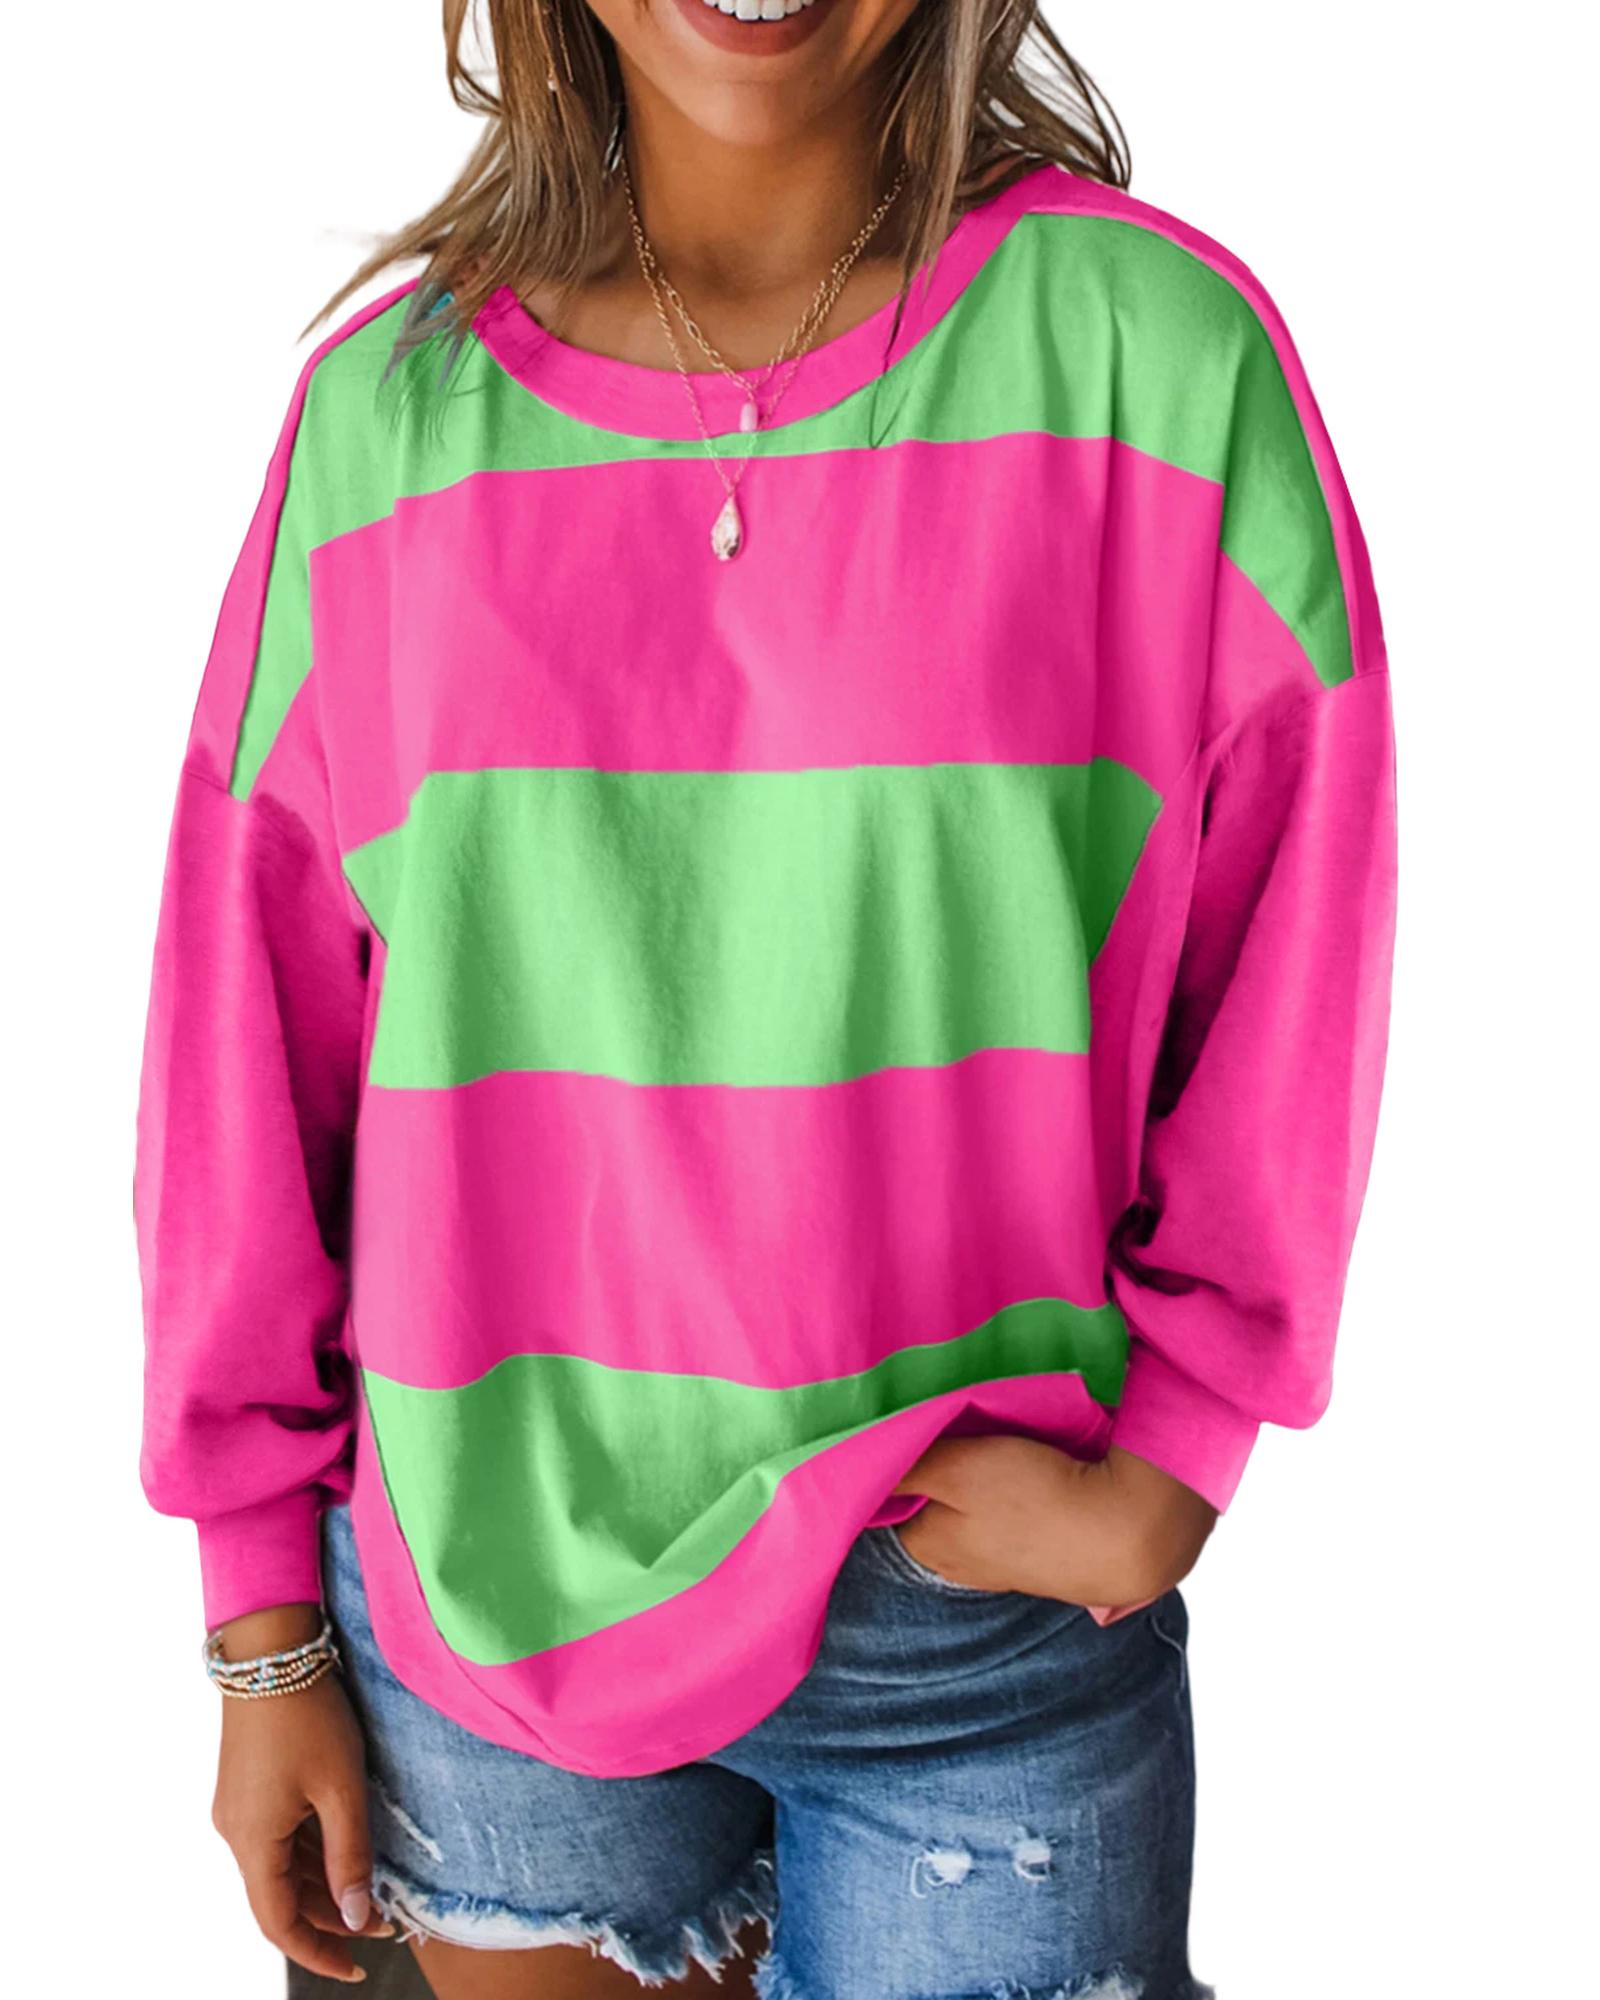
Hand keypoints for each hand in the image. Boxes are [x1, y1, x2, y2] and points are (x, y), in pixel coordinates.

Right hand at [210, 1614, 393, 1984]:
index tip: (357, 1966)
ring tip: (375, 1888)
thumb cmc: (309, 1715)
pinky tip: (345, 1847)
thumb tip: (358, 1917)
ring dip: (321, 1883)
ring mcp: (238, 1808)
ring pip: (279, 1868)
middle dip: (331, 1915)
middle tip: (386, 1920)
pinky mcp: (246, 1786)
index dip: (318, 1951)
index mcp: (251, 1841)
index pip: (279, 1924)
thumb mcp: (341, 1788)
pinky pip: (276, 1837)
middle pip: (280, 1896)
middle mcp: (235, 1832)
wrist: (270, 1650)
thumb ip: (349, 1857)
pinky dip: (308, 1852)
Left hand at [891, 1438, 1216, 1607]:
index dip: (894, 1461)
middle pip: (930, 1504)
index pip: (889, 1499)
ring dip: (979, 1480)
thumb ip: (904, 1466)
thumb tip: (851, 1460)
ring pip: (973, 1510)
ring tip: (997, 1441)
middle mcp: (959, 1565)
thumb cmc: (1033, 1498)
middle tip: (951, 1424)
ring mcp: (1004, 1566)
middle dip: (935, 1469)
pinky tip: (1032, 1468)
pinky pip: (1014, 1516)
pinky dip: (1016, 1494)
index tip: (908, 1427)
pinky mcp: (1045, 1556)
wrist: (1126, 1532)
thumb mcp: (955, 1470)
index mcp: (927, 1546)